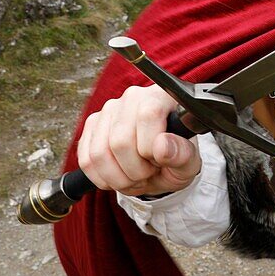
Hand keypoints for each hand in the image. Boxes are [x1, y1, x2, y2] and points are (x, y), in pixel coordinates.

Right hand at [77, 84, 201, 196]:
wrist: (159, 168)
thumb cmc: (175, 160)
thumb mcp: (188, 163)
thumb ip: (182, 154)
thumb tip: (162, 146)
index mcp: (161, 97)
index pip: (148, 115)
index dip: (151, 148)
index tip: (159, 160)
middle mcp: (132, 97)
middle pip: (120, 140)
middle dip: (135, 170)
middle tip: (148, 172)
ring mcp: (108, 110)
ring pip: (99, 153)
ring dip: (119, 178)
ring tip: (135, 176)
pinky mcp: (91, 126)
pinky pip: (86, 160)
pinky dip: (103, 178)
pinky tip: (119, 176)